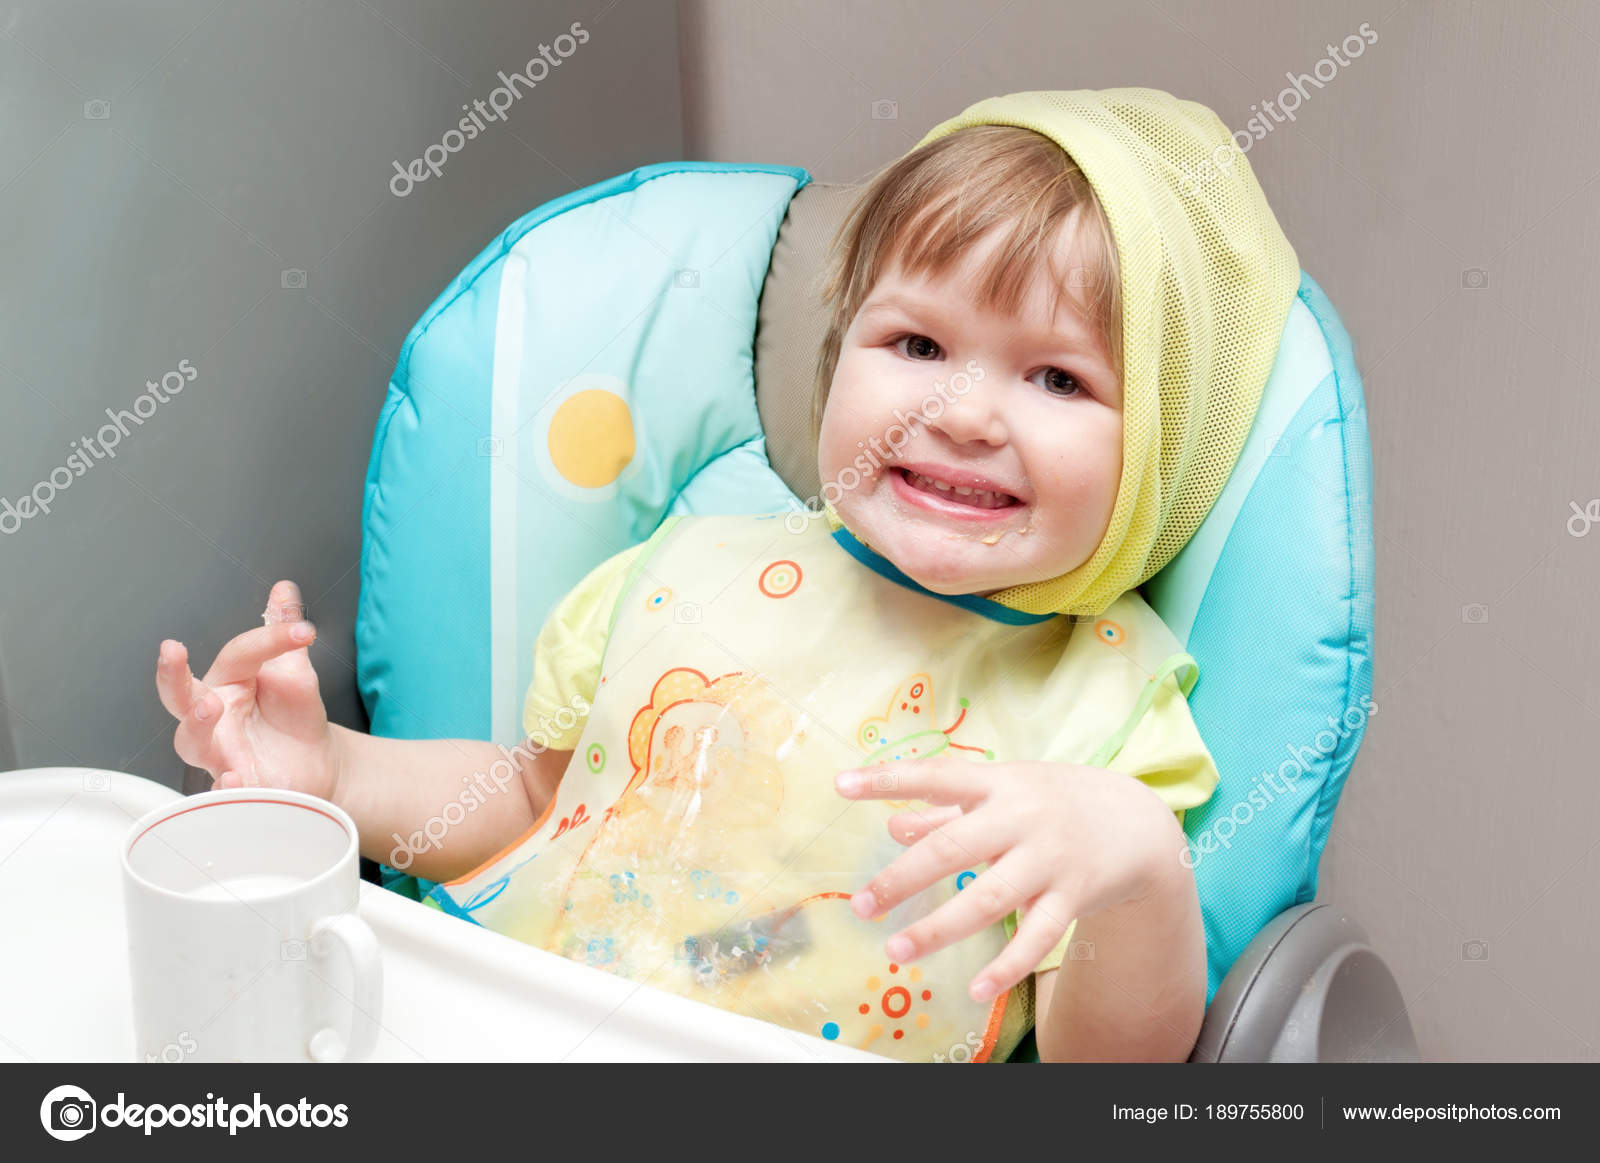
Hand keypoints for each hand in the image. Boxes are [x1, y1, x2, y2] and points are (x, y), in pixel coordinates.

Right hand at [155, 580, 339, 800]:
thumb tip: (283, 588)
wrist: (318, 763)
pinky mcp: (234, 785)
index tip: (305, 631)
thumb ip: (284, 632)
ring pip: (192, 739)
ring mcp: (218, 752)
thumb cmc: (294, 718)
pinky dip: (224, 785)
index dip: (271, 637)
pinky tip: (233, 777)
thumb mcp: (294, 671)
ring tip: (211, 707)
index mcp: (225, 683)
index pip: (238, 653)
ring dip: (196, 723)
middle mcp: (211, 717)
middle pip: (179, 695)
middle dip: (171, 673)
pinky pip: (220, 790)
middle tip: (172, 651)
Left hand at [835, 755, 1183, 1003]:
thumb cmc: (1055, 802)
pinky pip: (1037, 937)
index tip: (842, 786)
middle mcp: (1023, 817)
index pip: (937, 775)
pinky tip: (973, 987)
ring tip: (897, 951)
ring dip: (940, 927)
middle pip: (955, 846)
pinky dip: (1006, 965)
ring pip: (990, 898)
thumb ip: (947, 808)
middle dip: (904, 878)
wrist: (1139, 824)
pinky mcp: (1073, 896)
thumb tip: (891, 825)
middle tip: (861, 905)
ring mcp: (1049, 859)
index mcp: (1000, 783)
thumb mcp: (1003, 791)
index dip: (889, 779)